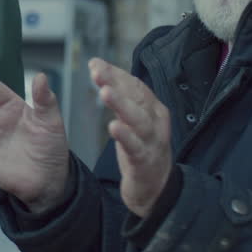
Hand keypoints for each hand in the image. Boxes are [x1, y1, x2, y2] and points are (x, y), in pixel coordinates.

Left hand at [89, 57, 171, 217]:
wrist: (156, 187)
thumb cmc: (142, 147)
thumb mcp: (133, 119)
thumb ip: (120, 95)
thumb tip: (100, 67)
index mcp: (153, 108)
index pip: (135, 85)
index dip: (116, 73)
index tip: (95, 63)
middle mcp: (156, 121)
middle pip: (137, 98)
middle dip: (116, 82)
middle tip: (96, 71)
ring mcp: (153, 141)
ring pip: (138, 119)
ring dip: (122, 105)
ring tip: (105, 92)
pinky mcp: (145, 161)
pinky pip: (136, 147)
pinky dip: (126, 136)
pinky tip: (113, 127)